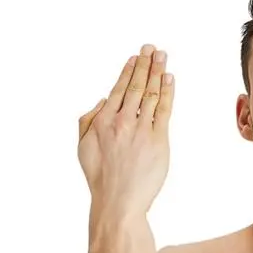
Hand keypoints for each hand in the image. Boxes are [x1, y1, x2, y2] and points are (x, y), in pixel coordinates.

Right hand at [77, 43, 173, 215]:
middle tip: (152, 49)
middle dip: (145, 64)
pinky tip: (169, 79)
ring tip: (162, 57)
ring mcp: (141, 130)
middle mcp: (121, 121)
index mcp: (102, 121)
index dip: (129, 72)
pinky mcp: (158, 140)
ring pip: (151, 94)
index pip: (119, 89)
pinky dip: (167, 92)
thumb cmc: (100, 180)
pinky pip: (163, 109)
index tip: (135, 58)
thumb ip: (86, 121)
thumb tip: (101, 101)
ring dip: (157, 72)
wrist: (118, 203)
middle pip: (136, 86)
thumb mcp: (82, 148)